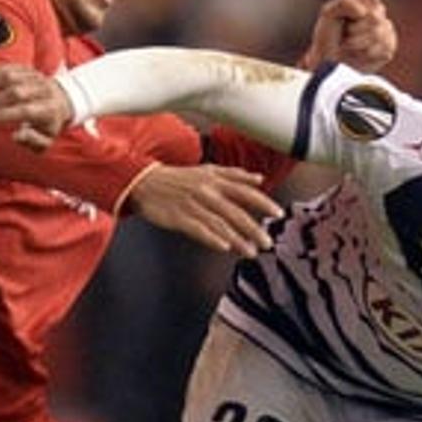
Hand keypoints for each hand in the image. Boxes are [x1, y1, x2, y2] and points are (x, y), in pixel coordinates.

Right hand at [0, 64, 72, 151]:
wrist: (61, 101)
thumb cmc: (48, 125)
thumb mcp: (46, 140)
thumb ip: (33, 141)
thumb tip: (16, 135)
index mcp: (50, 109)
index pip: (26, 110)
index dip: (5, 113)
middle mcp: (44, 90)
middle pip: (16, 91)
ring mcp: (35, 77)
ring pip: (9, 76)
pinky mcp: (26, 68)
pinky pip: (5, 68)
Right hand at [127, 163, 283, 256]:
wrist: (143, 182)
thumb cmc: (178, 178)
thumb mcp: (207, 170)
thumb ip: (234, 174)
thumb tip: (259, 178)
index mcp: (215, 180)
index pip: (245, 192)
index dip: (263, 202)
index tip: (278, 214)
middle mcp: (206, 192)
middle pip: (235, 212)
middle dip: (253, 228)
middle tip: (267, 242)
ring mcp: (192, 205)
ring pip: (219, 224)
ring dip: (237, 240)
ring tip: (251, 252)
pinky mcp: (178, 217)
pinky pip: (198, 229)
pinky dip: (211, 238)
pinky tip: (224, 247)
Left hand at [300, 0, 397, 73]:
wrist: (329, 60)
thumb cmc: (328, 34)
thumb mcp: (329, 13)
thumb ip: (345, 3)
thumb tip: (363, 12)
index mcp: (366, 1)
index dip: (356, 10)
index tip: (345, 18)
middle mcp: (378, 14)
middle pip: (375, 18)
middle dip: (355, 29)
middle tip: (345, 34)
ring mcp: (386, 31)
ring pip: (378, 35)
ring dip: (358, 44)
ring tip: (349, 45)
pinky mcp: (388, 49)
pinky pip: (384, 49)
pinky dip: (366, 54)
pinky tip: (358, 54)